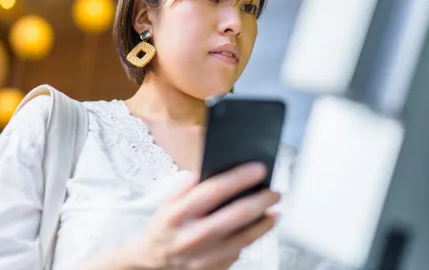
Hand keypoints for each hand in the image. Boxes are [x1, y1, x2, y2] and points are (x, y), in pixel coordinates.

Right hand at [133, 162, 279, 269]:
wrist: (154, 265)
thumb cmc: (165, 229)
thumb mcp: (169, 202)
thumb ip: (189, 184)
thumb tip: (214, 168)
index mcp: (178, 213)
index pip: (214, 190)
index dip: (240, 178)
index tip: (259, 169)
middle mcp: (192, 236)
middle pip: (236, 216)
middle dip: (260, 201)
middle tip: (274, 193)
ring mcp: (203, 257)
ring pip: (244, 239)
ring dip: (264, 223)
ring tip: (274, 211)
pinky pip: (239, 252)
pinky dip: (252, 238)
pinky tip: (260, 228)